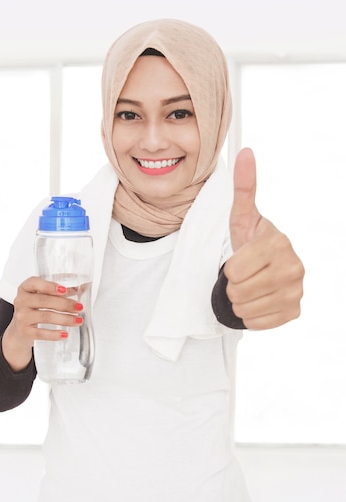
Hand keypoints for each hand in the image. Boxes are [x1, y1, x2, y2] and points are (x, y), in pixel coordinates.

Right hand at [2, 277, 82, 370]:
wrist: (20, 329)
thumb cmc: (34, 309)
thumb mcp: (43, 296)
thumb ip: (61, 290)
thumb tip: (82, 287)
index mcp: (26, 288)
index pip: (34, 283)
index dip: (50, 286)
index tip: (64, 290)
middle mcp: (21, 301)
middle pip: (44, 301)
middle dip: (65, 304)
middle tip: (79, 307)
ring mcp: (22, 317)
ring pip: (46, 317)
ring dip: (65, 319)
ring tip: (78, 320)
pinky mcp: (25, 331)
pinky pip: (41, 333)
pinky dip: (55, 334)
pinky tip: (65, 334)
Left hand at [224, 147, 303, 329]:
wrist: (266, 268)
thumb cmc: (250, 243)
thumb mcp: (242, 217)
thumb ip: (244, 187)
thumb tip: (245, 153)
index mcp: (279, 244)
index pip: (234, 272)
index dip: (229, 269)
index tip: (240, 261)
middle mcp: (294, 268)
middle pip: (238, 291)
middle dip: (232, 286)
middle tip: (243, 276)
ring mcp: (297, 291)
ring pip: (244, 309)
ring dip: (239, 301)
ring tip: (249, 287)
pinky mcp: (294, 311)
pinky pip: (257, 322)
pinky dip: (251, 315)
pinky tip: (258, 299)